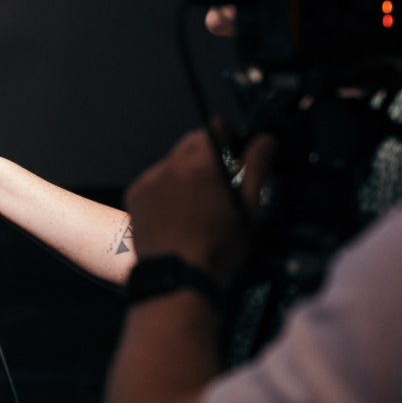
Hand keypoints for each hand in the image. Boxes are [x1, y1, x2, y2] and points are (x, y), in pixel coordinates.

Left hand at [124, 124, 274, 281]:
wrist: (176, 275)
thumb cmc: (217, 247)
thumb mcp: (248, 208)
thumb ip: (256, 168)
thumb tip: (265, 140)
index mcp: (203, 164)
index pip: (214, 127)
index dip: (228, 135)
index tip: (234, 151)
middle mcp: (172, 165)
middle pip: (192, 143)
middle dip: (207, 155)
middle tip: (220, 182)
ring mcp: (151, 179)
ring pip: (173, 162)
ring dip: (186, 173)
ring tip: (197, 205)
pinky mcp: (136, 193)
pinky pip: (155, 180)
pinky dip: (166, 189)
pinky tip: (177, 213)